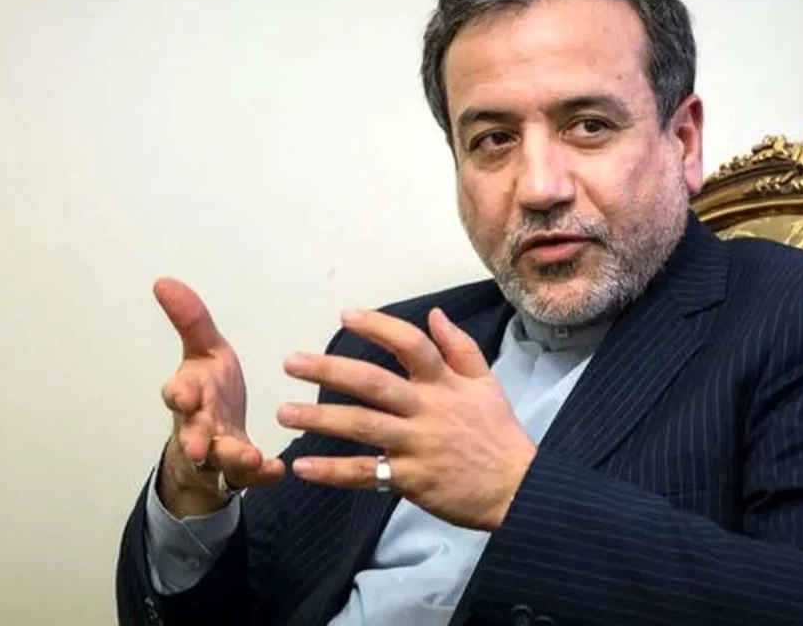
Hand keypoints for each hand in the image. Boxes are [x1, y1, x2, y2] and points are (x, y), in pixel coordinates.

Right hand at [154, 277, 284, 516]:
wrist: (212, 439)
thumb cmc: (209, 391)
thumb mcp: (204, 352)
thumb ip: (191, 320)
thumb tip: (164, 280)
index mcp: (191, 394)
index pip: (179, 395)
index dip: (179, 394)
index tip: (181, 394)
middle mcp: (199, 426)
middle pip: (193, 433)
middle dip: (195, 437)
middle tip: (197, 446)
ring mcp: (218, 452)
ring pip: (221, 458)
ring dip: (233, 457)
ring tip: (250, 456)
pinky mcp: (240, 471)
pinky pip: (250, 476)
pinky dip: (261, 473)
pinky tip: (277, 469)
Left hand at [279, 307, 535, 531]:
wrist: (517, 488)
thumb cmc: (499, 434)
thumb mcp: (487, 383)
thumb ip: (460, 347)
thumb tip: (435, 314)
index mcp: (445, 383)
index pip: (410, 344)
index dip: (378, 327)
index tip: (345, 315)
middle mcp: (427, 409)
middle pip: (373, 384)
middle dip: (330, 370)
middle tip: (291, 363)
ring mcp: (417, 445)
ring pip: (362, 426)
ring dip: (320, 418)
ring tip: (284, 412)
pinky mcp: (411, 479)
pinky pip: (366, 473)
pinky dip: (333, 471)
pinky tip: (302, 466)